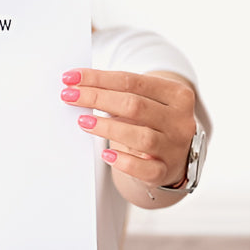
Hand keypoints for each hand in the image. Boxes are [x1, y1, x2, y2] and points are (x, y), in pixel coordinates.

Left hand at [60, 69, 196, 187]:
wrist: (174, 157)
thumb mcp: (144, 102)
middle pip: (135, 106)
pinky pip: (146, 169)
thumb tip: (78, 86)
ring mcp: (175, 148)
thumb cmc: (151, 123)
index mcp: (177, 95)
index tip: (71, 78)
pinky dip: (125, 162)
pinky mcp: (165, 172)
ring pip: (141, 137)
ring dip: (108, 128)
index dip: (98, 78)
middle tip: (69, 96)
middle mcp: (180, 121)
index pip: (132, 82)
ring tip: (83, 121)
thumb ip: (118, 93)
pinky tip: (107, 155)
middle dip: (97, 98)